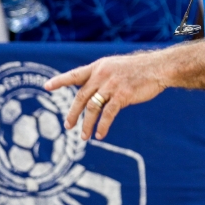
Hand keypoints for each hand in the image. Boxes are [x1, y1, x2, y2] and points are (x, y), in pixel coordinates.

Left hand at [44, 52, 166, 139]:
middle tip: (68, 126)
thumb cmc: (139, 69)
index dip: (60, 81)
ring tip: (84, 137)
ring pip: (92, 108)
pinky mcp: (122, 95)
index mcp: (99, 67)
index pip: (75, 74)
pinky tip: (100, 134)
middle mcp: (102, 75)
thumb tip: (93, 92)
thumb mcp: (117, 67)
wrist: (159, 67)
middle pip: (81, 97)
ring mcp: (111, 85)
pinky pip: (108, 114)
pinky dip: (102, 126)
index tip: (46, 87)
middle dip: (73, 113)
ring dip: (87, 124)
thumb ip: (103, 77)